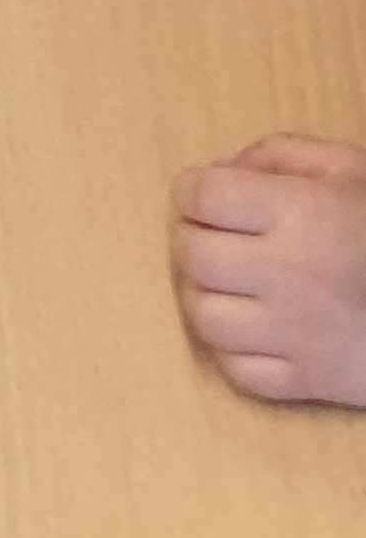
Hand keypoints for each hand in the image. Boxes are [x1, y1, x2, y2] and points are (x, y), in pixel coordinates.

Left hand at [172, 135, 365, 406]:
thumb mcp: (349, 166)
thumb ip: (280, 155)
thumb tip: (220, 168)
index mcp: (299, 213)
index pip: (204, 198)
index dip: (190, 189)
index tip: (199, 192)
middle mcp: (288, 274)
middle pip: (194, 257)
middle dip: (188, 237)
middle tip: (206, 233)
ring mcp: (296, 335)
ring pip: (206, 319)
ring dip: (202, 293)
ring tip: (223, 280)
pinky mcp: (309, 382)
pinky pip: (239, 372)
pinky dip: (230, 349)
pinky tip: (247, 326)